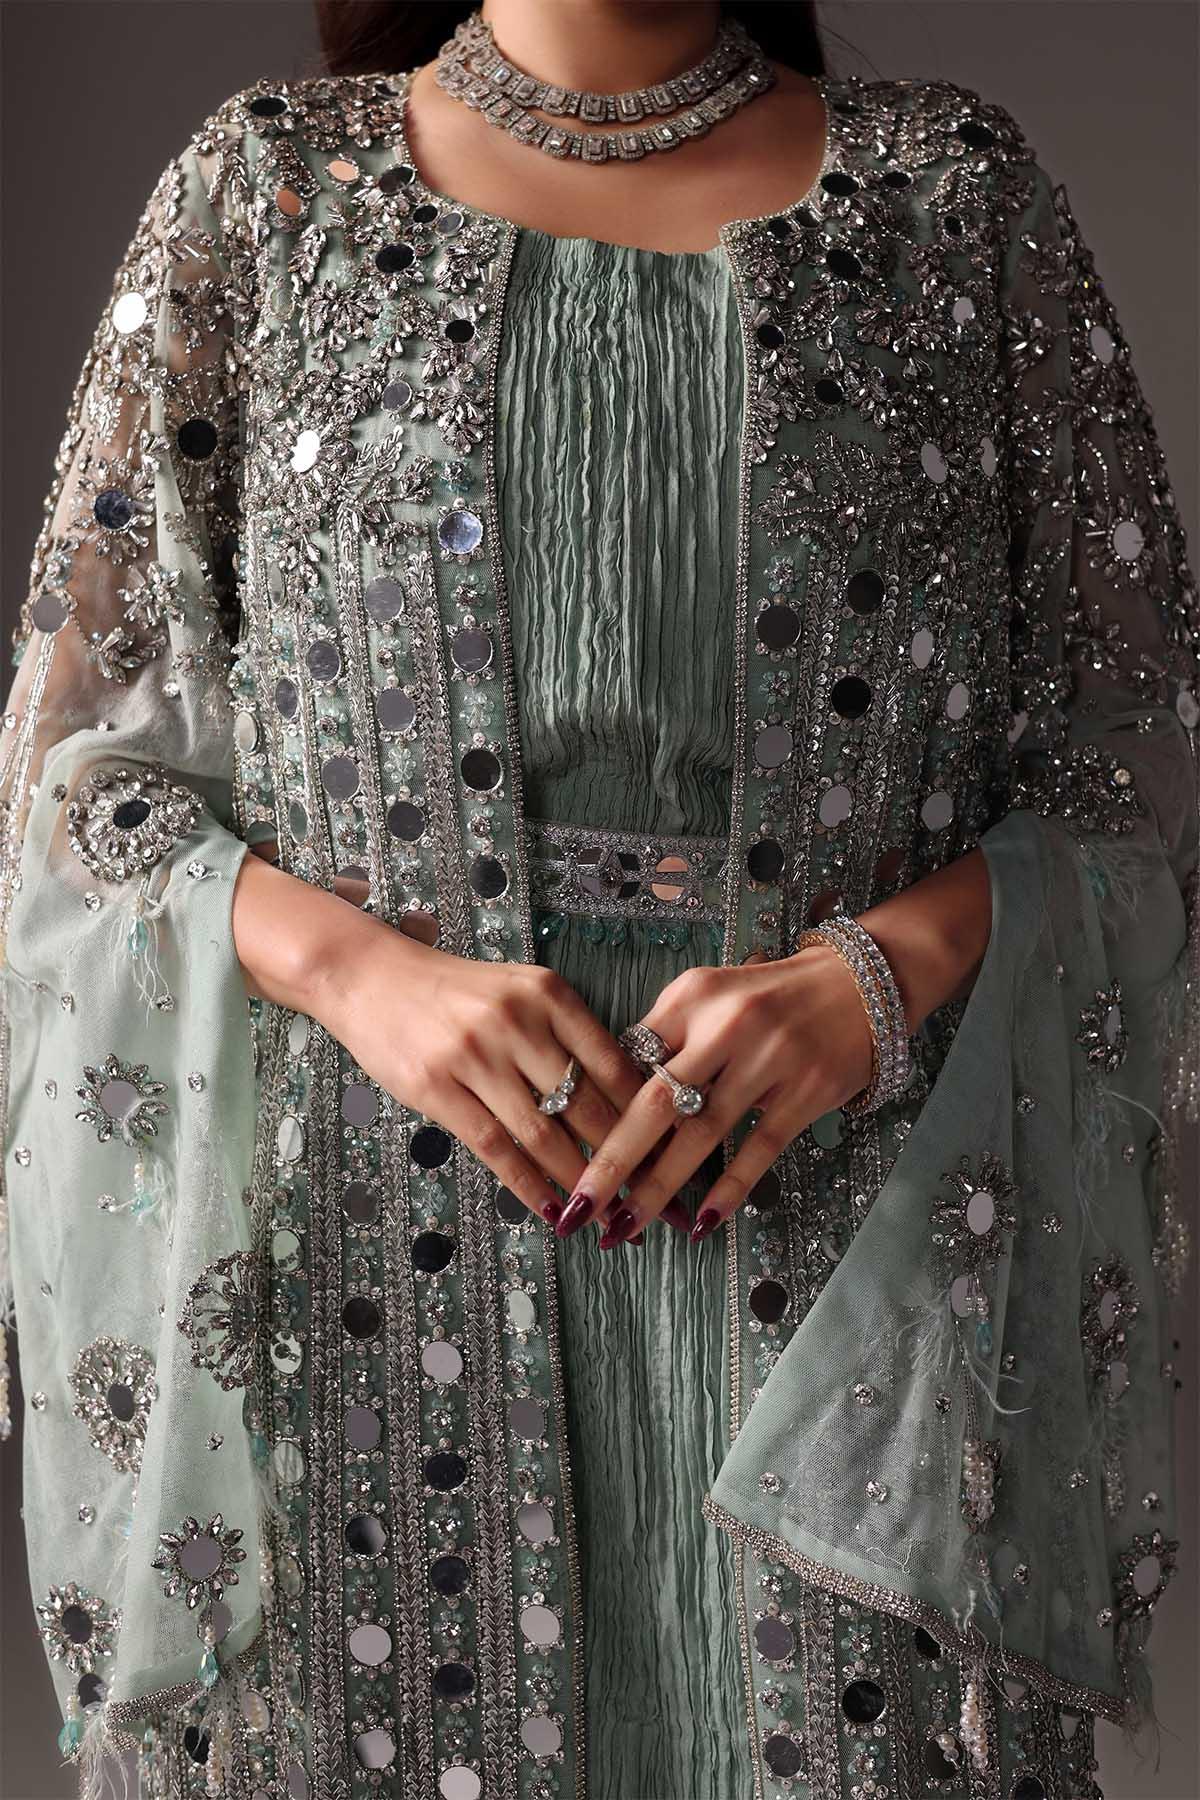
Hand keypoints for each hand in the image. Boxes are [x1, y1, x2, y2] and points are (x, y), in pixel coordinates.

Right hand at [231, 846, 689, 1233]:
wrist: (374, 978)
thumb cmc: (458, 992)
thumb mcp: (522, 992)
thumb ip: (569, 1035)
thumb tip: (630, 1098)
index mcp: (550, 995)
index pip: (617, 1065)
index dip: (651, 1116)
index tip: (676, 1153)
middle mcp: (518, 1022)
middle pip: (588, 1105)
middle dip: (627, 1159)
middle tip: (655, 1199)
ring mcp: (476, 1056)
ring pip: (544, 1135)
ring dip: (580, 1182)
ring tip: (608, 1215)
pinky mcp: (438, 1089)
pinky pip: (494, 1148)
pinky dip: (528, 1184)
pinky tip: (551, 1209)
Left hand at [556, 941, 875, 1246]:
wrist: (857, 984)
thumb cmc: (767, 996)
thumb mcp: (708, 994)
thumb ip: (663, 1036)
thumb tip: (613, 1096)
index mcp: (691, 997)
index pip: (630, 1058)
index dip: (596, 1111)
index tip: (564, 1152)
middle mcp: (727, 1025)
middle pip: (654, 1102)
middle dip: (612, 1162)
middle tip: (579, 1208)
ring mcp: (769, 1061)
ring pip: (701, 1135)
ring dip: (660, 1189)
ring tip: (625, 1228)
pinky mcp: (805, 1093)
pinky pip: (759, 1149)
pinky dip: (728, 1189)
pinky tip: (702, 1223)